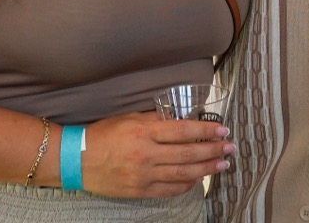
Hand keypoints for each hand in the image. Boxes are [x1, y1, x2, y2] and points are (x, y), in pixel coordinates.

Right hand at [79, 110, 234, 198]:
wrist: (78, 159)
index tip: (223, 130)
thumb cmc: (103, 134)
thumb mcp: (130, 118)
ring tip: (222, 164)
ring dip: (206, 169)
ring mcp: (143, 175)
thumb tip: (183, 119)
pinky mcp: (139, 191)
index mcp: (145, 132)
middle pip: (188, 154)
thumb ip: (156, 119)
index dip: (207, 131)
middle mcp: (147, 154)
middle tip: (230, 148)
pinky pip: (169, 190)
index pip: (184, 131)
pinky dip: (186, 185)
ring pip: (183, 174)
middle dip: (213, 151)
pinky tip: (197, 180)